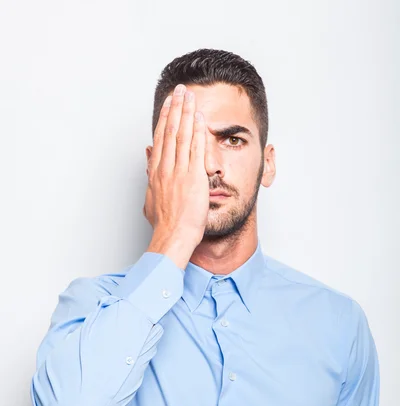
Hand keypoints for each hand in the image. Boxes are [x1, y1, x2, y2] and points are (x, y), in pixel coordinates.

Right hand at [144, 84, 208, 264]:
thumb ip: (150, 178)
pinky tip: (200, 118)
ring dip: (187, 113)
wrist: (173, 236)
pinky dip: (198, 132)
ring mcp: (179, 172)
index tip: (169, 104)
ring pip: (182, 136)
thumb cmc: (164, 225)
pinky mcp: (194, 178)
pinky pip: (196, 150)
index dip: (165, 118)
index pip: (160, 139)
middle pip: (170, 131)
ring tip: (190, 96)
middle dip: (176, 108)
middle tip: (180, 91)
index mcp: (156, 173)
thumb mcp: (150, 199)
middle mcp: (165, 168)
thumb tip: (148, 162)